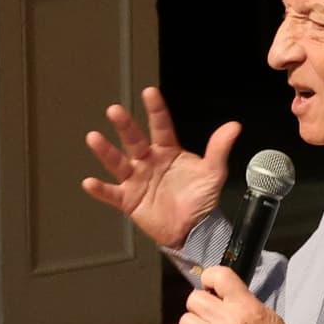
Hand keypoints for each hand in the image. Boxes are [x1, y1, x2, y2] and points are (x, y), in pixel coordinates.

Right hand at [80, 87, 236, 249]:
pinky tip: (89, 182)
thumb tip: (234, 127)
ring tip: (94, 138)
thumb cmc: (202, 200)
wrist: (195, 230)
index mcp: (168, 151)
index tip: (149, 93)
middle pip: (134, 140)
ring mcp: (137, 180)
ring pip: (118, 162)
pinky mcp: (129, 200)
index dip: (155, 109)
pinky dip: (100, 189)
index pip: (161, 126)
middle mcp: (149, 162)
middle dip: (124, 125)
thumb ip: (219, 149)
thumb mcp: (213, 172)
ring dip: (106, 151)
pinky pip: (112, 193)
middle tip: (115, 111)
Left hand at [176, 267, 294, 323]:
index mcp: (245, 305)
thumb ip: (244, 303)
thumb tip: (225, 297)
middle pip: (194, 299)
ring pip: (185, 321)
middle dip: (199, 306)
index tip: (209, 286)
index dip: (209, 278)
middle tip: (208, 314)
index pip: (219, 276)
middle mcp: (228, 320)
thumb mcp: (267, 316)